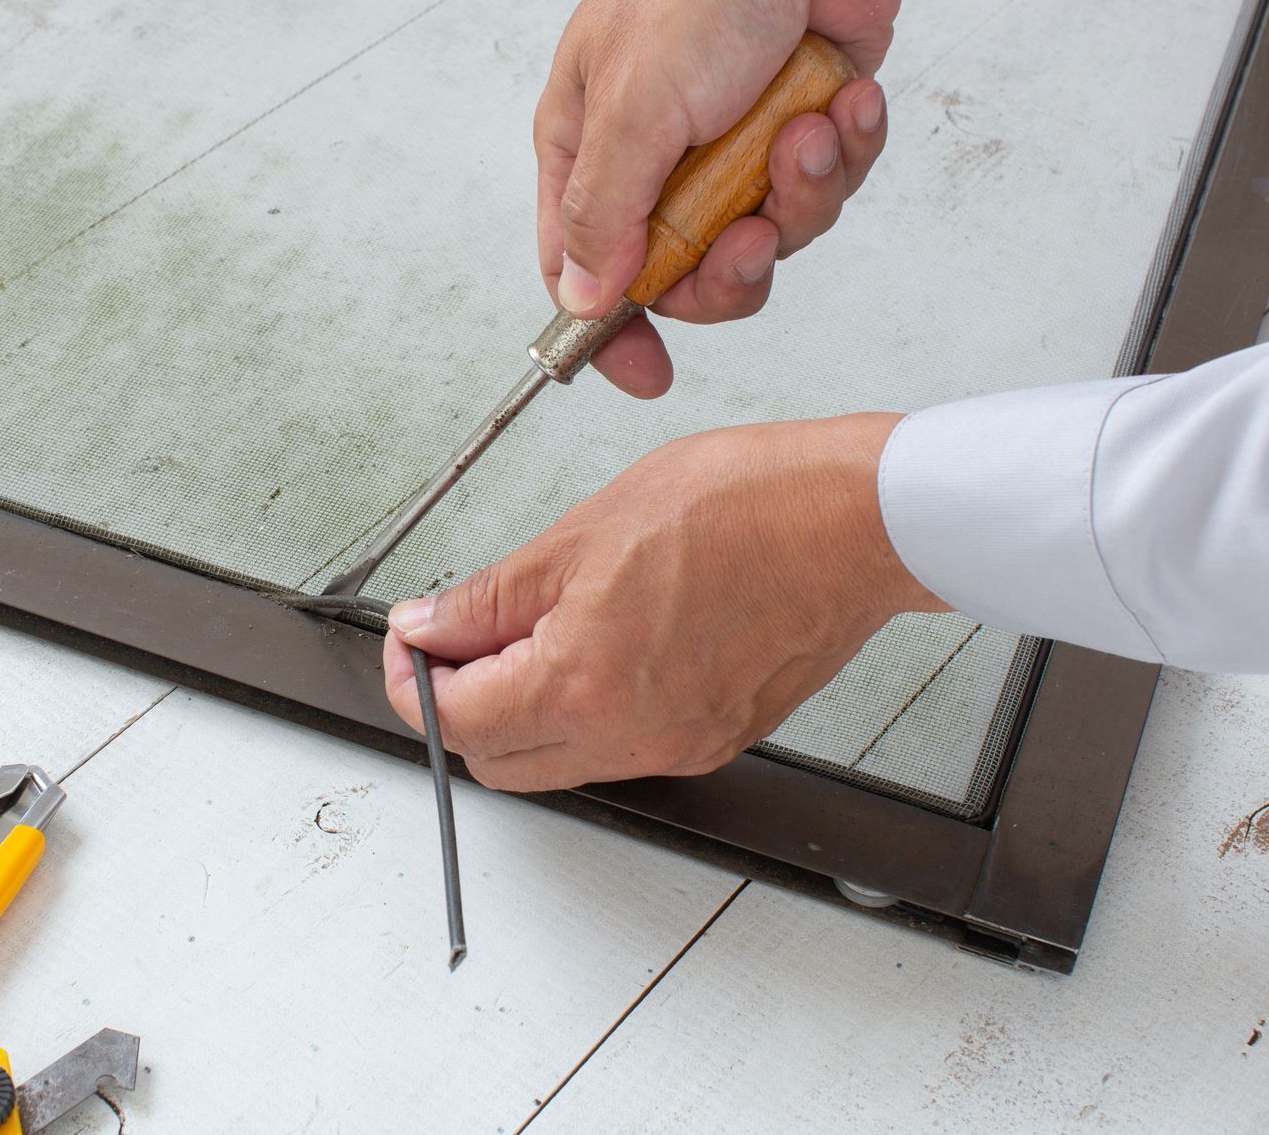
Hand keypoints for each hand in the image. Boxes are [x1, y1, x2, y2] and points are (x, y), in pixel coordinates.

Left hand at [381, 414, 945, 791]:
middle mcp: (629, 738)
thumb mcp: (583, 532)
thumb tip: (426, 625)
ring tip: (532, 628)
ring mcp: (676, 748)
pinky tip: (593, 642)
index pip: (453, 719)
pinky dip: (583, 710)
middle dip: (459, 703)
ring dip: (521, 709)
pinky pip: (618, 748)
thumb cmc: (742, 507)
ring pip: (557, 760)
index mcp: (583, 686)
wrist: (856, 524)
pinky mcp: (714, 740)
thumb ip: (490, 596)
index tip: (412, 638)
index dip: (413, 678)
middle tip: (458, 636)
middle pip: (498, 759)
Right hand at [536, 0, 901, 396]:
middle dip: (731, 268)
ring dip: (799, 194)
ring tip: (807, 130)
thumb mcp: (634, 105)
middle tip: (753, 233)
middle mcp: (656, 157)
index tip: (647, 373)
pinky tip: (842, 101)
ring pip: (767, 239)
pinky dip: (842, 151)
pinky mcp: (800, 130)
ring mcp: (730, 147)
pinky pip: (824, 189)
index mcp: (589, 147)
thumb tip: (582, 300)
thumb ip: (607, 212)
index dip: (610, 330)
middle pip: (684, 275)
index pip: (580, 268)